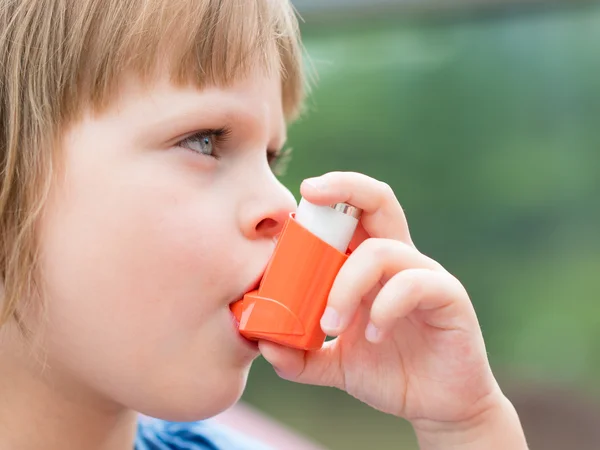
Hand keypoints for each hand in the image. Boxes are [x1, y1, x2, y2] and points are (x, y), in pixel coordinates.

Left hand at [259, 172, 526, 447]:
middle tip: (309, 193)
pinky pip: (414, 284)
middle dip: (344, 186)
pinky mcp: (448, 297)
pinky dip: (385, 307)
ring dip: (346, 284)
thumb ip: (299, 355)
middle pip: (377, 201)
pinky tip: (373, 337)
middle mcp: (397, 260)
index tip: (293, 202)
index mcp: (369, 266)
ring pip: (382, 250)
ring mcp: (425, 275)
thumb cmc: (387, 372)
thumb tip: (260, 343)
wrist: (436, 406)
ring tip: (330, 324)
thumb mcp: (334, 364)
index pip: (350, 214)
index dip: (325, 198)